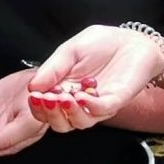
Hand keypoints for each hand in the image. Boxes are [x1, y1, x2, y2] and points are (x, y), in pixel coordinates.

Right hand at [25, 26, 163, 131]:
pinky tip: (80, 96)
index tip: (33, 96)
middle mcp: (80, 102)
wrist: (131, 40)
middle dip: (50, 115)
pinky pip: (102, 110)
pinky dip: (90, 106)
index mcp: (64, 90)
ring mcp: (98, 103)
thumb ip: (53, 68)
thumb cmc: (101, 44)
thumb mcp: (70, 50)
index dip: (37, 107)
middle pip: (61, 122)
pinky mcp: (116, 100)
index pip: (46, 108)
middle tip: (45, 100)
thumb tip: (32, 87)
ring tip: (61, 99)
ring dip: (69, 113)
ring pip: (81, 122)